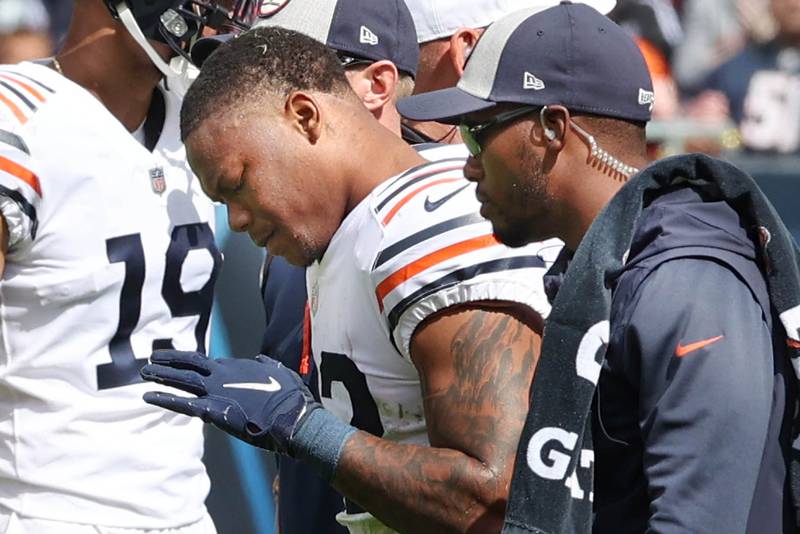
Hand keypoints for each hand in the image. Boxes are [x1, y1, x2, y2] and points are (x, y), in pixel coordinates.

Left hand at [140, 350, 319, 452]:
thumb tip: (260, 359)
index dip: (196, 364)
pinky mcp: (213, 410)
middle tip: (151, 359)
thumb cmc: (291, 397)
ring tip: (143, 372)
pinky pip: (183, 404)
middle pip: (190, 364)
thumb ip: (267, 365)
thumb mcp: (281, 373)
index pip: (210, 363)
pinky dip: (164, 398)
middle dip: (169, 361)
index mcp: (238, 366)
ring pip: (182, 379)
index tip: (185, 366)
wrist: (291, 416)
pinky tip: (148, 396)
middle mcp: (223, 374)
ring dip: (161, 375)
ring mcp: (216, 391)